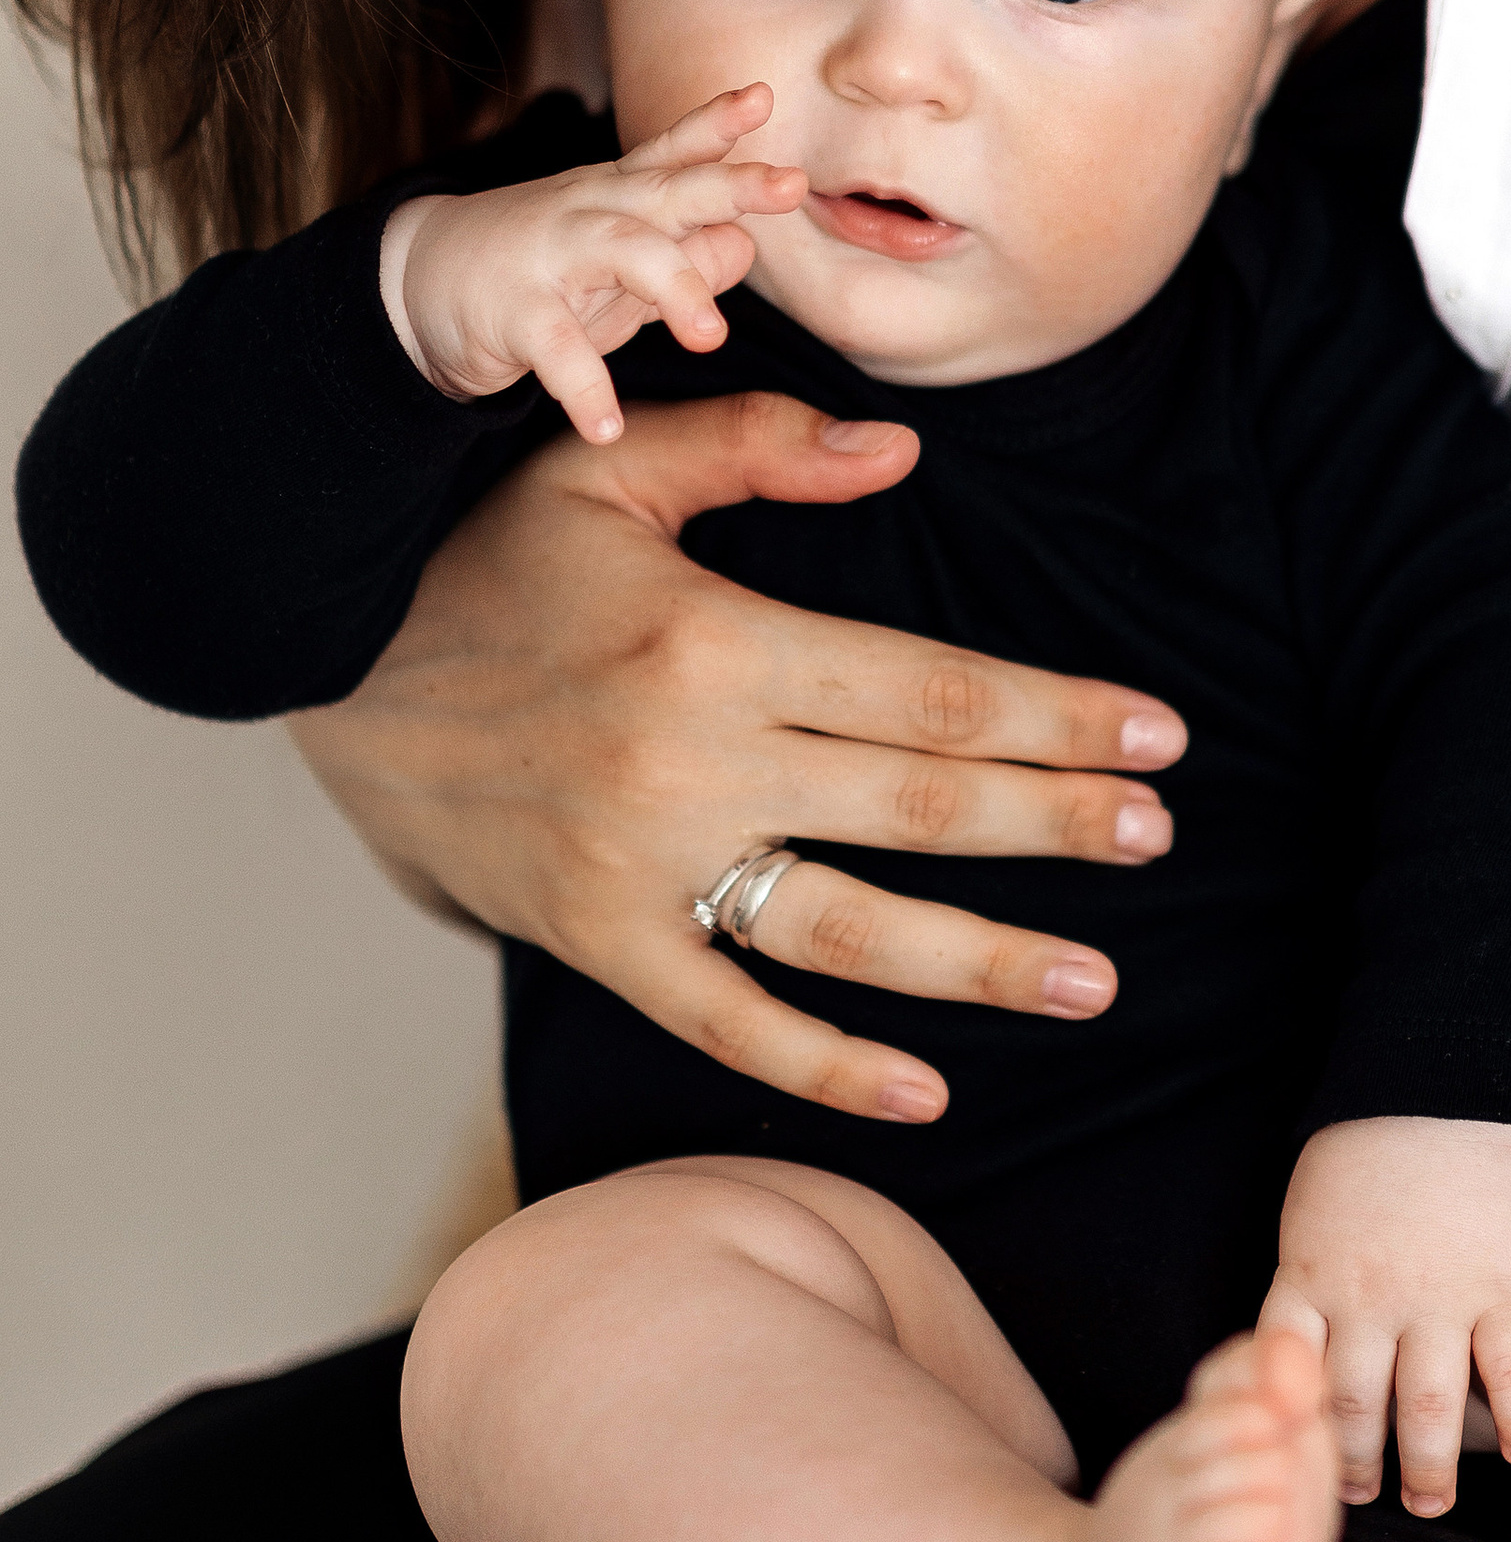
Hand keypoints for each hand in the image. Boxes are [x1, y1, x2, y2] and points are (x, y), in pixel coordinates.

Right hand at [291, 390, 1189, 1123]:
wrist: (320, 660)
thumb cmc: (484, 555)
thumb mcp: (611, 468)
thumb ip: (761, 450)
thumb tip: (901, 449)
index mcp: (714, 639)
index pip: (930, 691)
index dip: (1056, 714)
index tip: (1156, 737)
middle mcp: (690, 761)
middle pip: (917, 806)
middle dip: (1055, 824)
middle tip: (1158, 838)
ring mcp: (640, 866)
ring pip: (847, 930)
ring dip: (984, 963)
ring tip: (1096, 979)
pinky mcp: (592, 938)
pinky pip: (726, 1022)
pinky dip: (827, 1069)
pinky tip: (926, 1091)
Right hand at [383, 86, 806, 440]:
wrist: (415, 283)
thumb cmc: (544, 273)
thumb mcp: (618, 262)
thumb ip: (684, 252)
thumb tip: (746, 242)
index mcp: (622, 195)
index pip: (675, 153)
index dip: (718, 124)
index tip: (763, 97)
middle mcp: (592, 211)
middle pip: (668, 188)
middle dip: (730, 184)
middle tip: (791, 186)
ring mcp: (551, 254)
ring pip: (623, 253)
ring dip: (675, 287)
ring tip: (711, 338)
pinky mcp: (513, 312)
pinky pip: (555, 348)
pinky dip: (583, 389)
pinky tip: (608, 427)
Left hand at [1260, 1115, 1510, 1514]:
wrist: (1450, 1091)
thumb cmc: (1371, 1146)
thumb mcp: (1311, 1211)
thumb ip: (1308, 1278)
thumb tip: (1295, 1344)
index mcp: (1313, 1278)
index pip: (1290, 1376)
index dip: (1296, 1429)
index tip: (1306, 1462)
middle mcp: (1370, 1301)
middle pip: (1356, 1407)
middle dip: (1359, 1465)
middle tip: (1370, 1497)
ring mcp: (1438, 1298)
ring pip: (1428, 1406)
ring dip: (1429, 1467)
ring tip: (1432, 1501)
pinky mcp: (1502, 1288)